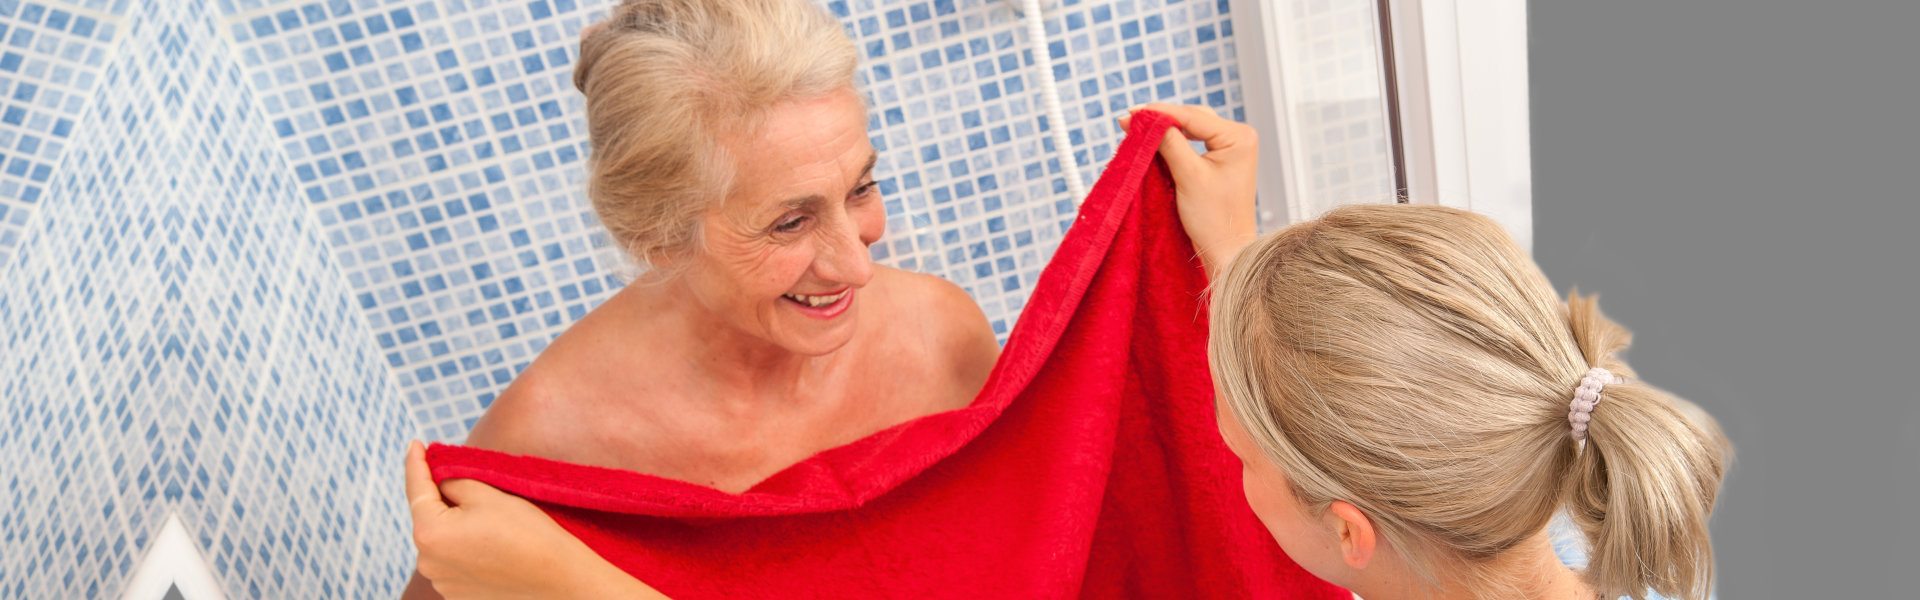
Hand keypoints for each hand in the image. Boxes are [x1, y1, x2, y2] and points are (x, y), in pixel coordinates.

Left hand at [405, 441, 670, 598]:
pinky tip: (491, 545)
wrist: (558, 580)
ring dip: (455, 527)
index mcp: (429, 532)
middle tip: (468, 483)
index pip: (416, 489)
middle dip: (443, 499)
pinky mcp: (457, 595)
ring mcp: (441, 582)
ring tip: (490, 523)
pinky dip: (465, 549)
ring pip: (442, 541)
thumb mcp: (488, 494)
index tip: (415, 445)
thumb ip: (454, 481)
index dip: (415, 462)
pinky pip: (453, 563)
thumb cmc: (528, 534)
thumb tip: (441, 482)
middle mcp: (427, 562)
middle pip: (429, 517)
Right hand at [1119, 103, 1259, 278]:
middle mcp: (1238, 138)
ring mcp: (1230, 149)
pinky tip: (1154, 143)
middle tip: (1130, 121)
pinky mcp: (1220, 161)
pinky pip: (1193, 143)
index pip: (1193, 116)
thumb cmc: (1214, 219)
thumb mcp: (1188, 176)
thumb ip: (1169, 143)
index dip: (1159, 113)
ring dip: (1165, 130)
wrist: (1225, 250)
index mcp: (1239, 137)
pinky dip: (1172, 143)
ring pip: (1191, 129)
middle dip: (1161, 120)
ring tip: (1137, 130)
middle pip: (1192, 118)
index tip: (1131, 114)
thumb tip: (1146, 119)